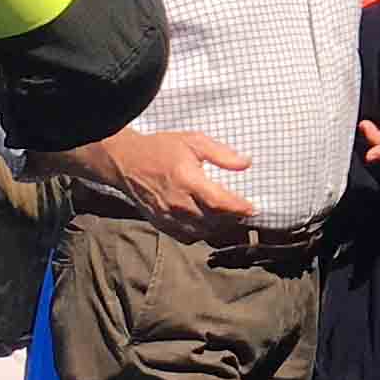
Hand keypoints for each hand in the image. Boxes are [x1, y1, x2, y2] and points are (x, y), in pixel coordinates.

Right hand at [94, 128, 258, 227]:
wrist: (127, 162)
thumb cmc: (161, 149)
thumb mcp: (194, 141)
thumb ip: (222, 154)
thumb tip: (246, 163)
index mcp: (187, 180)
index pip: (219, 202)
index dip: (239, 208)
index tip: (253, 208)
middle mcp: (178, 203)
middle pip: (214, 221)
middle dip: (233, 218)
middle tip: (243, 211)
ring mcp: (168, 217)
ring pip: (203, 232)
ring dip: (219, 227)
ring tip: (228, 217)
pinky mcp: (161, 224)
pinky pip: (188, 237)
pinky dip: (201, 234)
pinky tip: (208, 223)